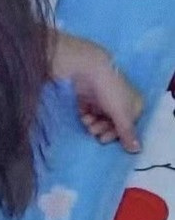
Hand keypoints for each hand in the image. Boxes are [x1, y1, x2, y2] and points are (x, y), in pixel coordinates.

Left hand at [50, 30, 143, 153]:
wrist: (87, 69)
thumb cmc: (109, 91)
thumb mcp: (121, 113)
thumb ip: (126, 132)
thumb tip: (136, 150)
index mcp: (134, 102)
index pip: (127, 125)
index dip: (116, 134)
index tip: (104, 139)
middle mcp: (120, 100)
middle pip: (112, 123)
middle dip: (102, 129)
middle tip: (93, 132)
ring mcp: (103, 97)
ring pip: (99, 118)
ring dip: (92, 124)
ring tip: (87, 122)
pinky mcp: (88, 95)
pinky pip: (88, 111)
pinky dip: (85, 115)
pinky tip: (82, 115)